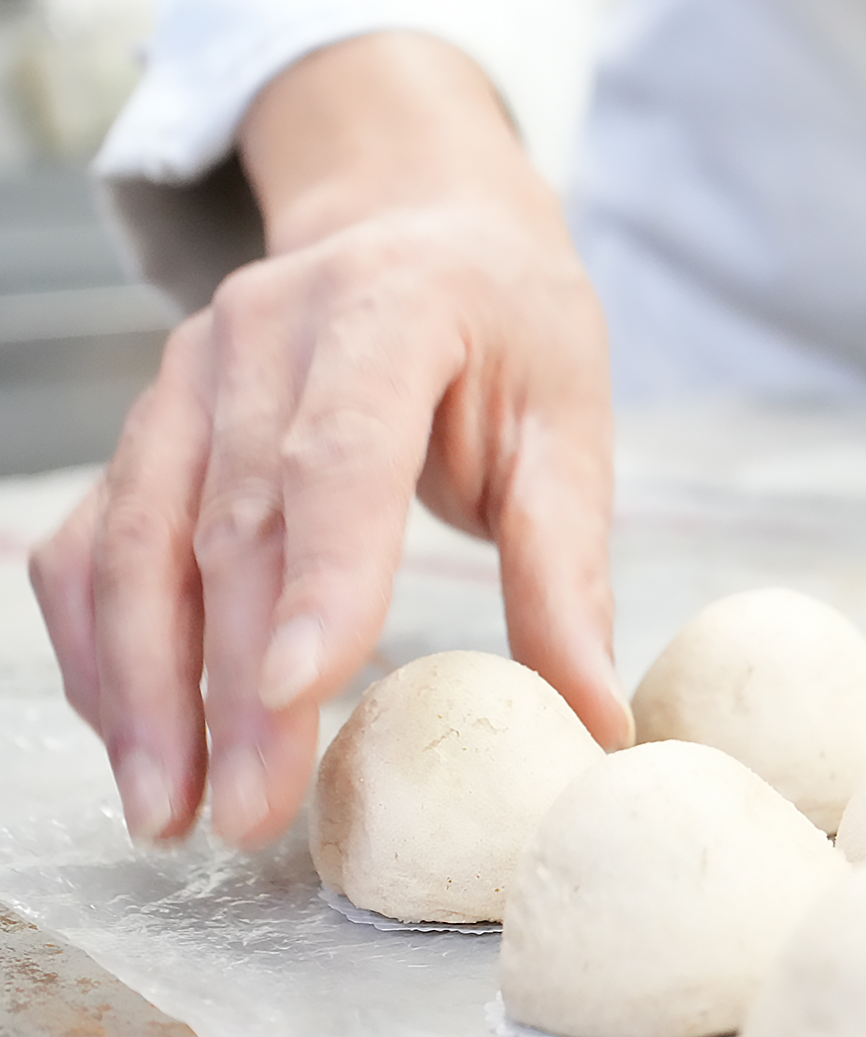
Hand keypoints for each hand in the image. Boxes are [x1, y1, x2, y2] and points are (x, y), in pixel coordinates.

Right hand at [29, 34, 632, 849]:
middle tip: (247, 815)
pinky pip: (97, 540)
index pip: (339, 451)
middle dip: (228, 682)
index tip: (299, 691)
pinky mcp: (151, 426)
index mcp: (389, 310)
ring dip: (141, 684)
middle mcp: (262, 332)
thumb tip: (597, 718)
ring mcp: (186, 376)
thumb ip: (570, 566)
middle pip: (230, 521)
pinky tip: (132, 738)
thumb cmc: (510, 326)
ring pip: (137, 540)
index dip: (319, 573)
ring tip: (168, 811)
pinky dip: (101, 644)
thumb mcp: (569, 421)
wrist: (418, 221)